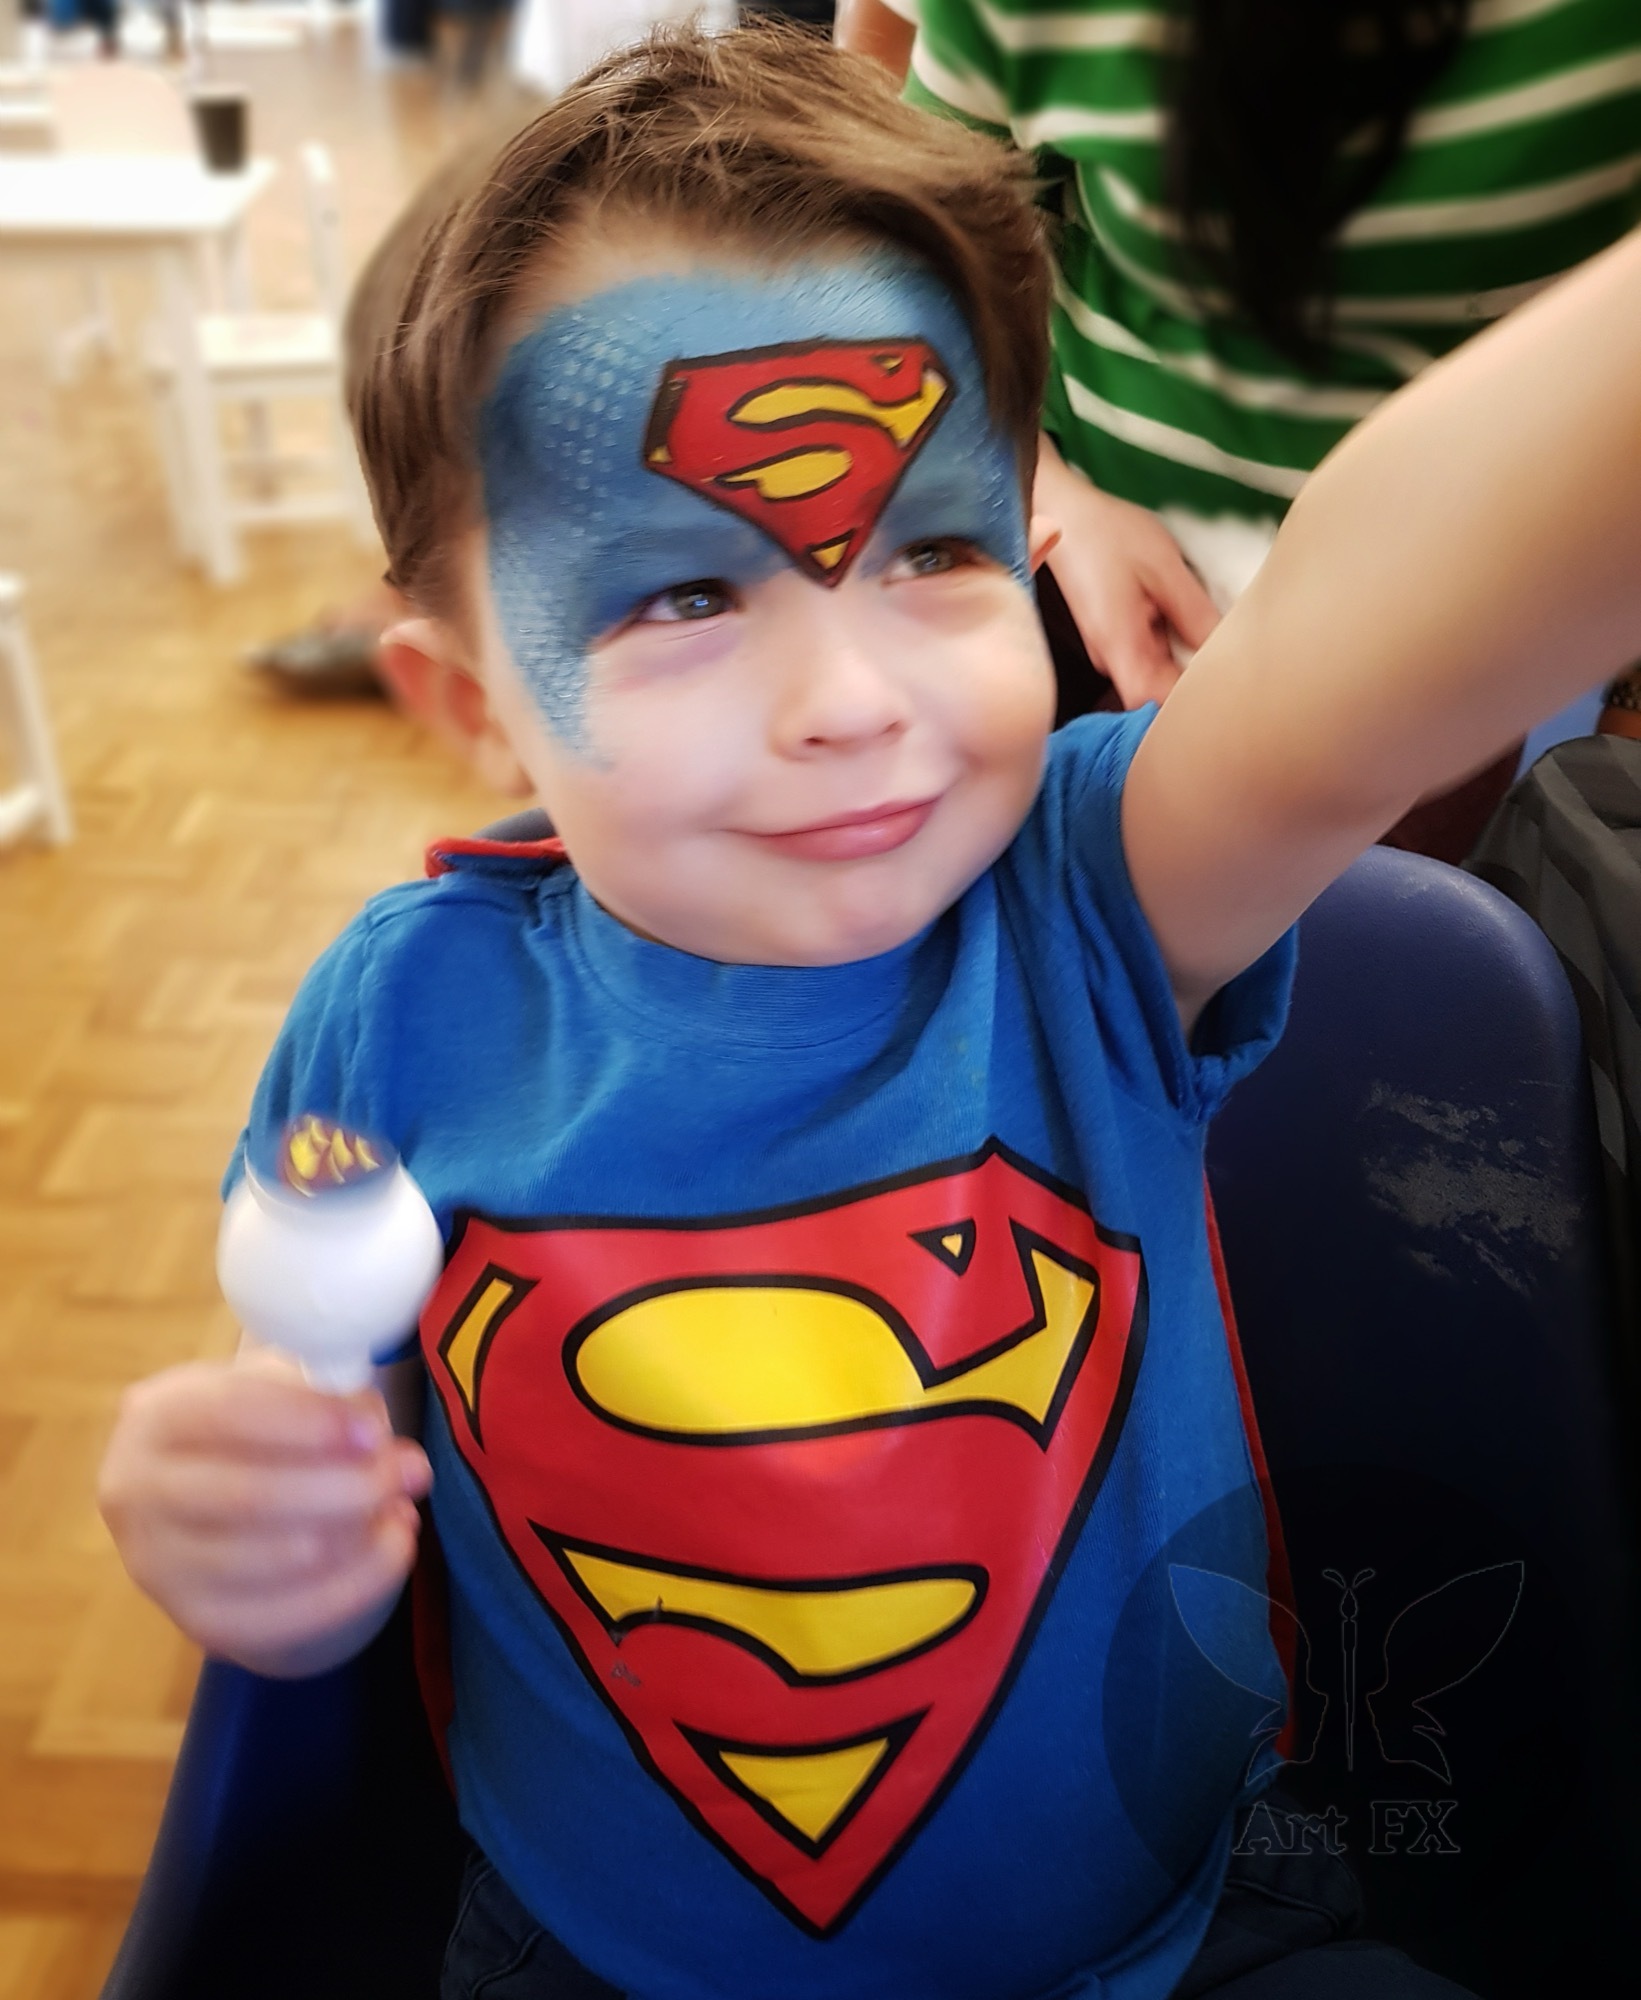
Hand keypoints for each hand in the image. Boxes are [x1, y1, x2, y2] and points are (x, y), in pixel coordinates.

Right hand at [98, 1351, 430, 1677]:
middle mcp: (138, 1496)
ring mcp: (160, 1568)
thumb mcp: (278, 1387)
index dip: (308, 1423)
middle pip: (249, 1497)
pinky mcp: (198, 1624)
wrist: (205, 1503)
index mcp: (157, 1418)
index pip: (230, 1415)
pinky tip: (393, 1548)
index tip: (374, 1431)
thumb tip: (378, 1436)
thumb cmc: (252, 1425)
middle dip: (347, 1485)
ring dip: (358, 1534)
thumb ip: (325, 1397)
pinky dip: (355, 1584)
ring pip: (273, 1560)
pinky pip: (288, 1616)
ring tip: (402, 1507)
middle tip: (411, 1470)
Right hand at [1035, 438, 1220, 708]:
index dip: (1183, 712)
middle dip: (1195, 688)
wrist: (1065, 514)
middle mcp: (1110, 659)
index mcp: (1120, 647)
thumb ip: (1196, 616)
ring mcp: (1110, 650)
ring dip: (1186, 665)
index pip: (1151, 705)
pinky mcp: (1114, 638)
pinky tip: (1197, 630)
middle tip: (1240, 673)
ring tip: (1227, 650)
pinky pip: (1149, 656)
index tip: (1223, 697)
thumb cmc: (1111, 536)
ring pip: (1155, 675)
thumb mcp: (1164, 569)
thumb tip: (1228, 655)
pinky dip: (1174, 649)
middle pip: (1155, 695)